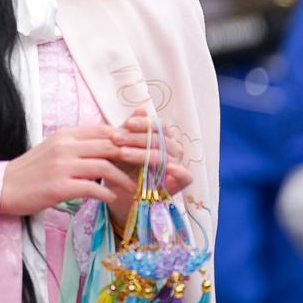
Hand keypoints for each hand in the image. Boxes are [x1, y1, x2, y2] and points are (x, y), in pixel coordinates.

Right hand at [0, 124, 136, 217]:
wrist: (4, 187)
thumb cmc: (32, 171)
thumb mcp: (55, 149)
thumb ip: (79, 145)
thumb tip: (108, 144)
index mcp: (66, 135)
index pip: (104, 130)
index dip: (127, 138)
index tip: (141, 150)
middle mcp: (66, 146)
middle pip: (110, 146)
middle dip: (133, 157)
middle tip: (147, 169)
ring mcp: (62, 166)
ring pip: (105, 166)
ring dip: (124, 179)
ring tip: (133, 188)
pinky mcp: (59, 187)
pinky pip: (93, 188)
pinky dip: (108, 194)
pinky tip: (113, 199)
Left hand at [108, 109, 193, 227]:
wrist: (119, 193)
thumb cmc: (121, 165)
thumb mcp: (122, 145)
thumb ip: (130, 129)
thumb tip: (141, 108)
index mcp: (163, 136)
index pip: (158, 126)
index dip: (144, 123)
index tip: (126, 123)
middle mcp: (173, 148)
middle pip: (159, 140)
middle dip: (136, 138)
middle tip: (115, 138)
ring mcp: (179, 165)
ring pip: (165, 156)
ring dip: (143, 154)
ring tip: (123, 154)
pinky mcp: (182, 183)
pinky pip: (186, 176)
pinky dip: (179, 171)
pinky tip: (167, 167)